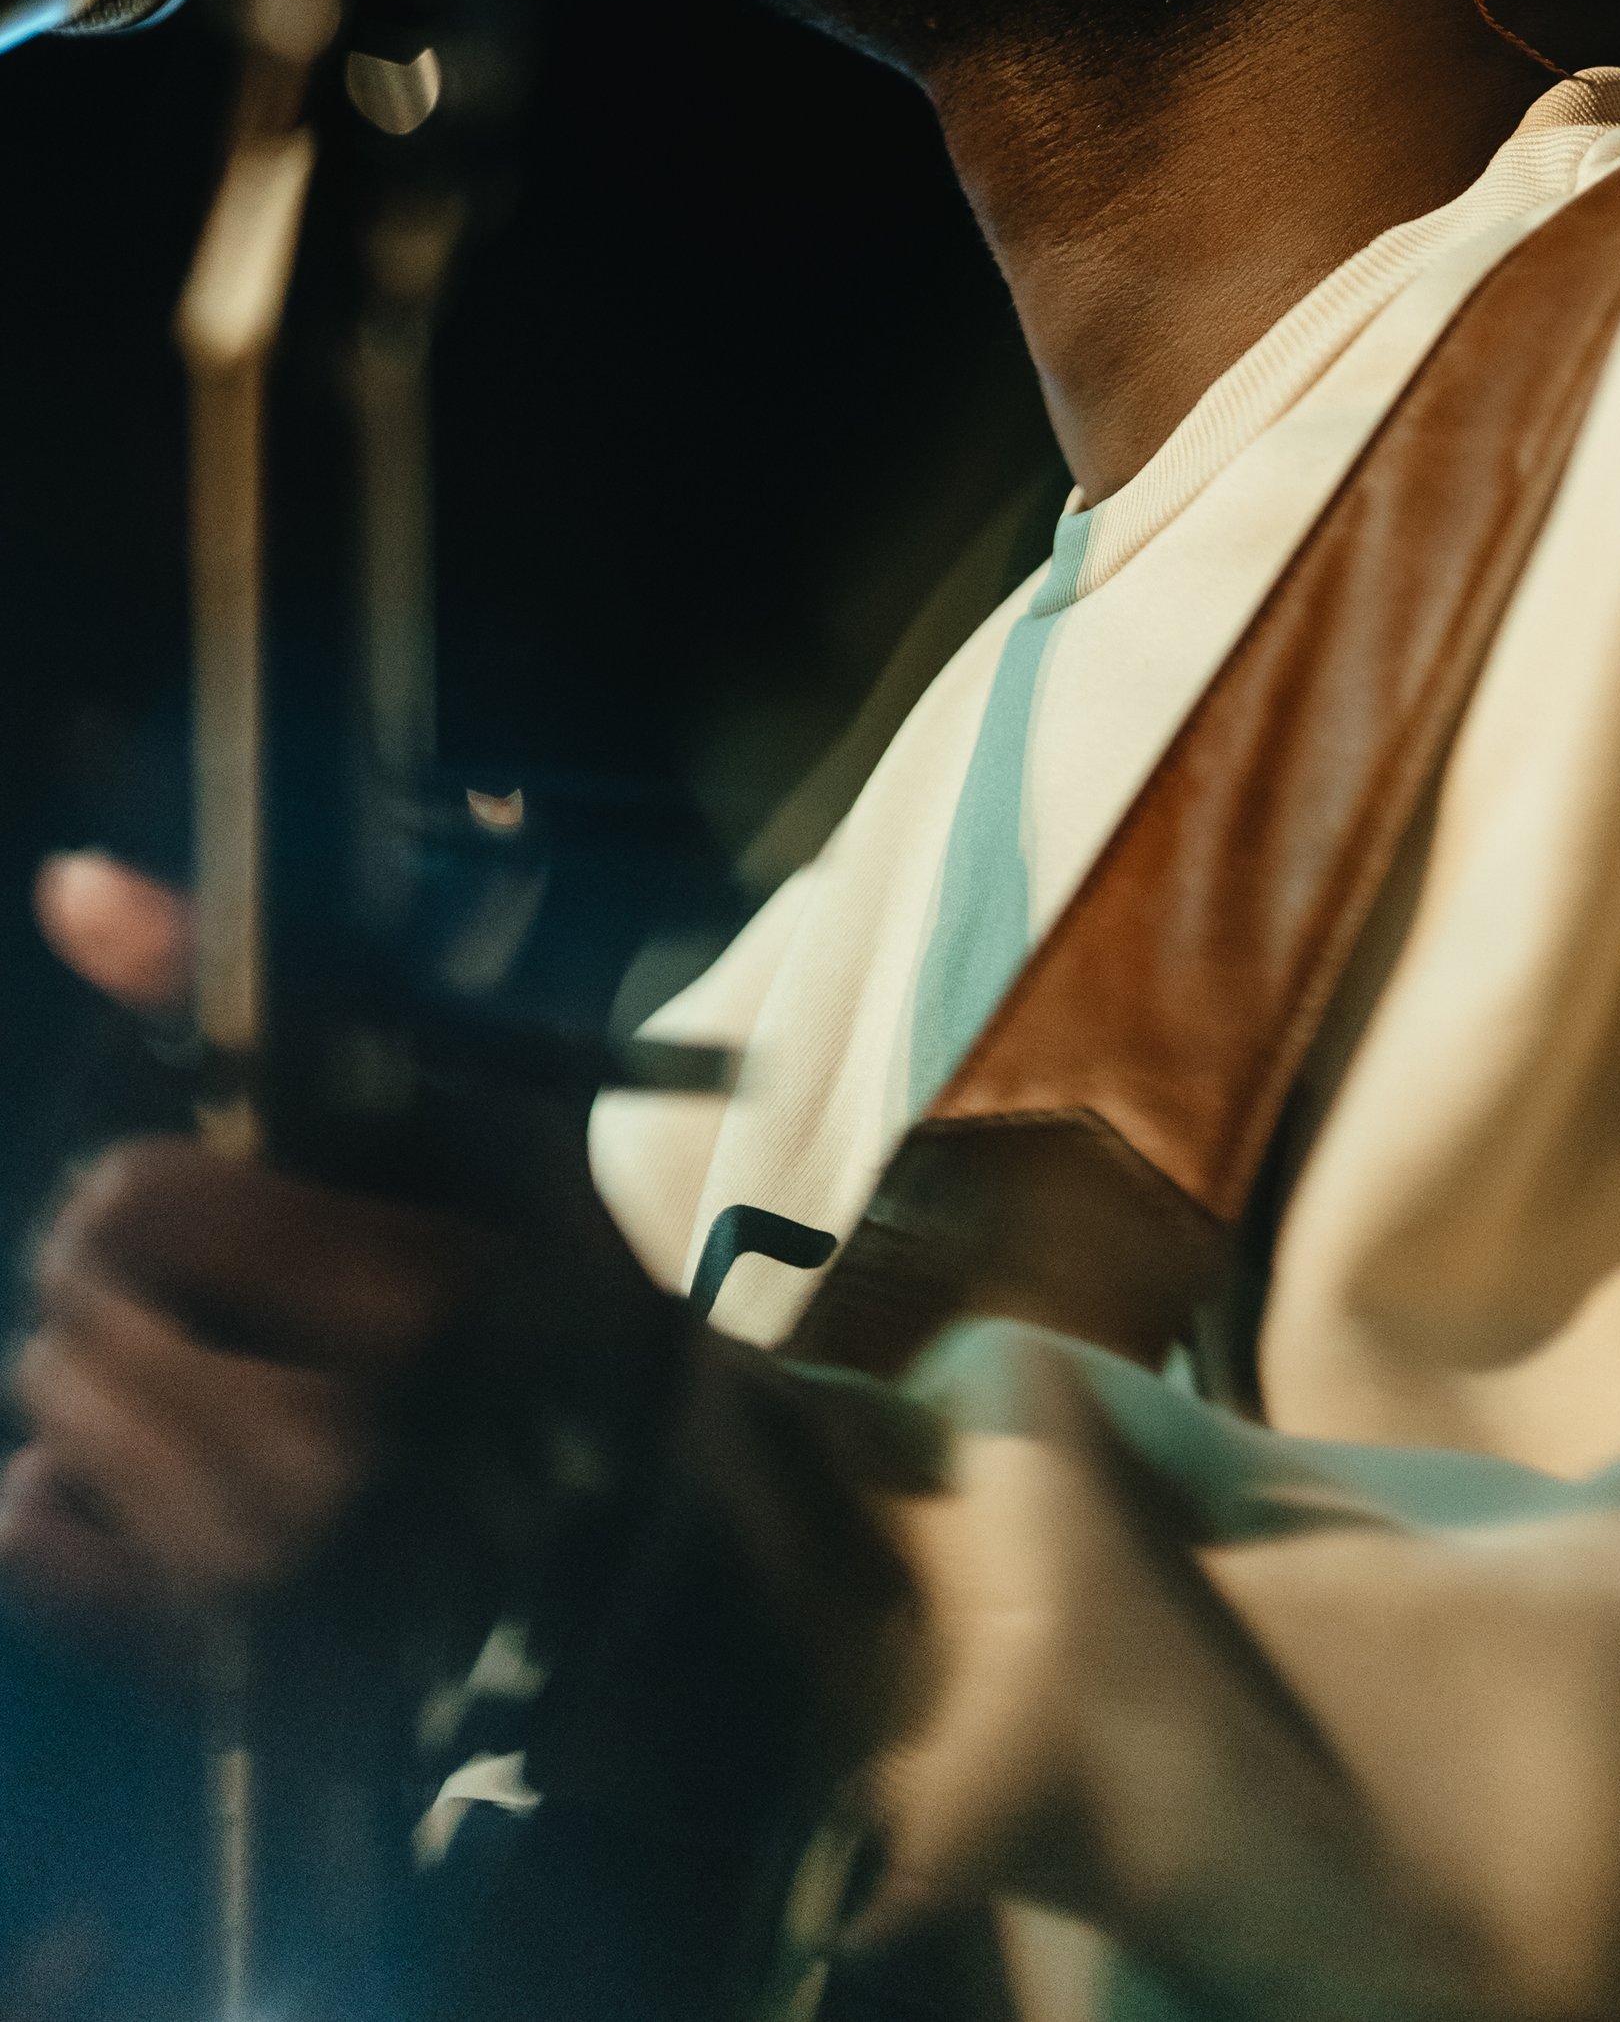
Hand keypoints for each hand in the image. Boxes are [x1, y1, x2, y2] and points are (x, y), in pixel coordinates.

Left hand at [3, 853, 487, 1655]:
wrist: (633, 1531)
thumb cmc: (555, 1283)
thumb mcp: (466, 1105)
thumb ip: (265, 987)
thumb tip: (71, 883)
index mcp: (412, 1301)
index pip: (135, 1207)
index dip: (157, 1183)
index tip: (214, 1190)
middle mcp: (326, 1452)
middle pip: (75, 1310)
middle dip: (120, 1273)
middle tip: (202, 1279)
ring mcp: (263, 1577)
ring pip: (48, 1415)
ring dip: (104, 1375)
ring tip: (207, 1366)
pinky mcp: (212, 1662)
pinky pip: (30, 1537)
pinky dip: (69, 1489)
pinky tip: (167, 1469)